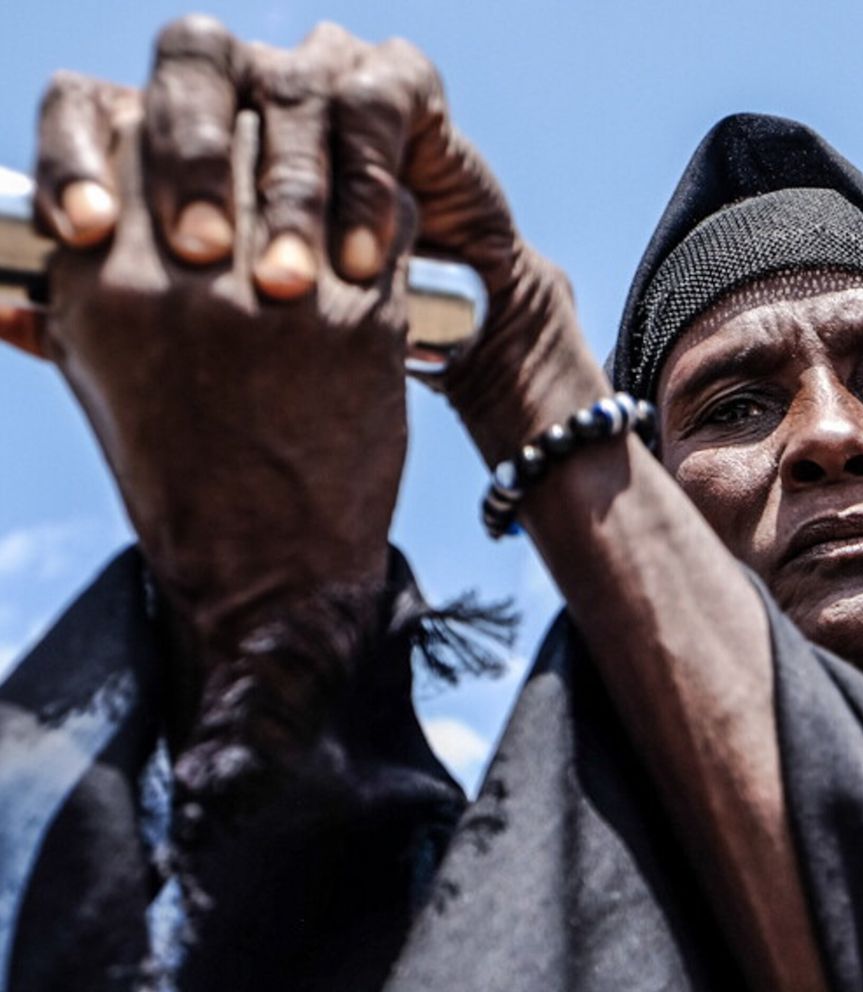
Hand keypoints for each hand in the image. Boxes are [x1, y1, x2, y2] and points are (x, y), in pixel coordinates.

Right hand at [30, 20, 432, 664]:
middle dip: (243, 138)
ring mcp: (274, 289)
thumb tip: (51, 238)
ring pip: (307, 156)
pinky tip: (380, 239)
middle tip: (267, 166)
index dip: (162, 132)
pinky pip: (387, 217)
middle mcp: (180, 273)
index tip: (188, 160)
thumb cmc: (185, 477)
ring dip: (322, 166)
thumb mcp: (101, 383)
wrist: (271, 571)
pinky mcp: (360, 317)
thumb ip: (72, 301)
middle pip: (217, 127)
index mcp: (99, 279)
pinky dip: (388, 217)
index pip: (119, 125)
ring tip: (328, 198)